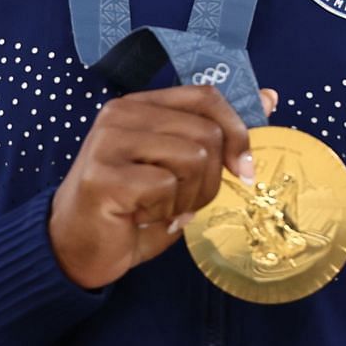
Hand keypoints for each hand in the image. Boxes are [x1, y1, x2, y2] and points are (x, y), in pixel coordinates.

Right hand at [48, 86, 277, 289]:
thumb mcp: (179, 167)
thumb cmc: (131, 209)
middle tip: (187, 203)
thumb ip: (217, 134)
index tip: (245, 169)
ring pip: (192, 159)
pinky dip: (165, 212)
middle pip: (206, 133)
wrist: (76, 249)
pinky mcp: (102, 176)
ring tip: (163, 210)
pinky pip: (166, 187)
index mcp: (140, 105)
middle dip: (211, 180)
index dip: (237, 131)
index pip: (205, 96)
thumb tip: (269, 98)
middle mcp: (120, 114)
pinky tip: (142, 218)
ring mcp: (108, 142)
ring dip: (189, 198)